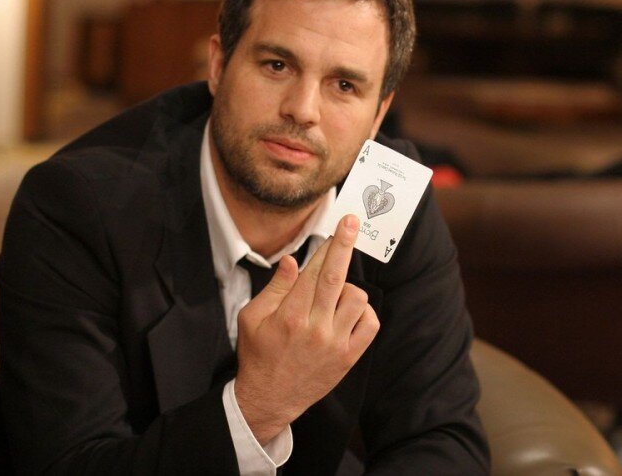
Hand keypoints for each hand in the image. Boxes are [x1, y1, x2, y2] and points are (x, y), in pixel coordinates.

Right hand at [234, 214, 379, 444]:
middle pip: (337, 277)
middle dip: (345, 245)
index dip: (328, 245)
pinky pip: (370, 325)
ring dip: (349, 289)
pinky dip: (364, 312)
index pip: (314, 271)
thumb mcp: (252, 318)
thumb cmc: (258, 354)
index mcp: (289, 316)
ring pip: (357, 299)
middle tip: (353, 223)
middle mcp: (315, 328)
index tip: (340, 225)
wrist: (270, 398)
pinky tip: (349, 312)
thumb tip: (293, 260)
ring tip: (334, 296)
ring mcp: (335, 344)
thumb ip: (275, 288)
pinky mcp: (348, 357)